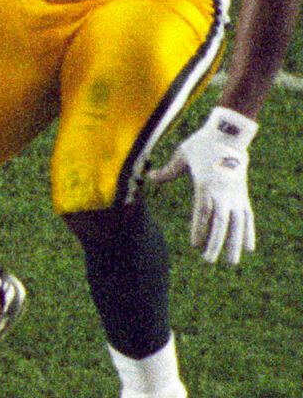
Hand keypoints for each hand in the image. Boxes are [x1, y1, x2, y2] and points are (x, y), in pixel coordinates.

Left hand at [146, 106, 257, 264]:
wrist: (229, 134)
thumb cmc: (202, 143)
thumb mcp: (181, 155)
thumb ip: (166, 171)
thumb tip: (148, 177)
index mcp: (206, 183)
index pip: (202, 211)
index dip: (199, 229)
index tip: (195, 245)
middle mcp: (223, 191)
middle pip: (220, 222)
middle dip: (215, 243)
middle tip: (208, 261)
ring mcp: (235, 194)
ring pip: (237, 224)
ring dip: (234, 244)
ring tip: (230, 262)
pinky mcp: (243, 195)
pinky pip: (248, 217)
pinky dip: (249, 233)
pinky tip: (248, 249)